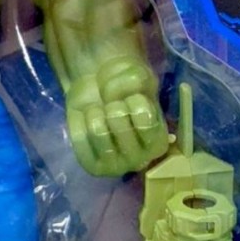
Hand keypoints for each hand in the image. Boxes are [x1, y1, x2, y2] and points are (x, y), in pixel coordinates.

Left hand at [66, 59, 168, 175]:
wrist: (97, 92)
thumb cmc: (123, 87)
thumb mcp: (137, 74)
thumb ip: (133, 80)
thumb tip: (110, 95)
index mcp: (160, 141)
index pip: (143, 117)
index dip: (133, 100)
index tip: (132, 99)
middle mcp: (142, 160)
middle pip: (118, 122)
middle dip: (112, 104)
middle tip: (114, 106)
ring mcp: (116, 166)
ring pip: (97, 131)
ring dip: (96, 112)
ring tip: (101, 113)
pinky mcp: (93, 166)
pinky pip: (79, 139)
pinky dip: (80, 122)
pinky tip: (88, 122)